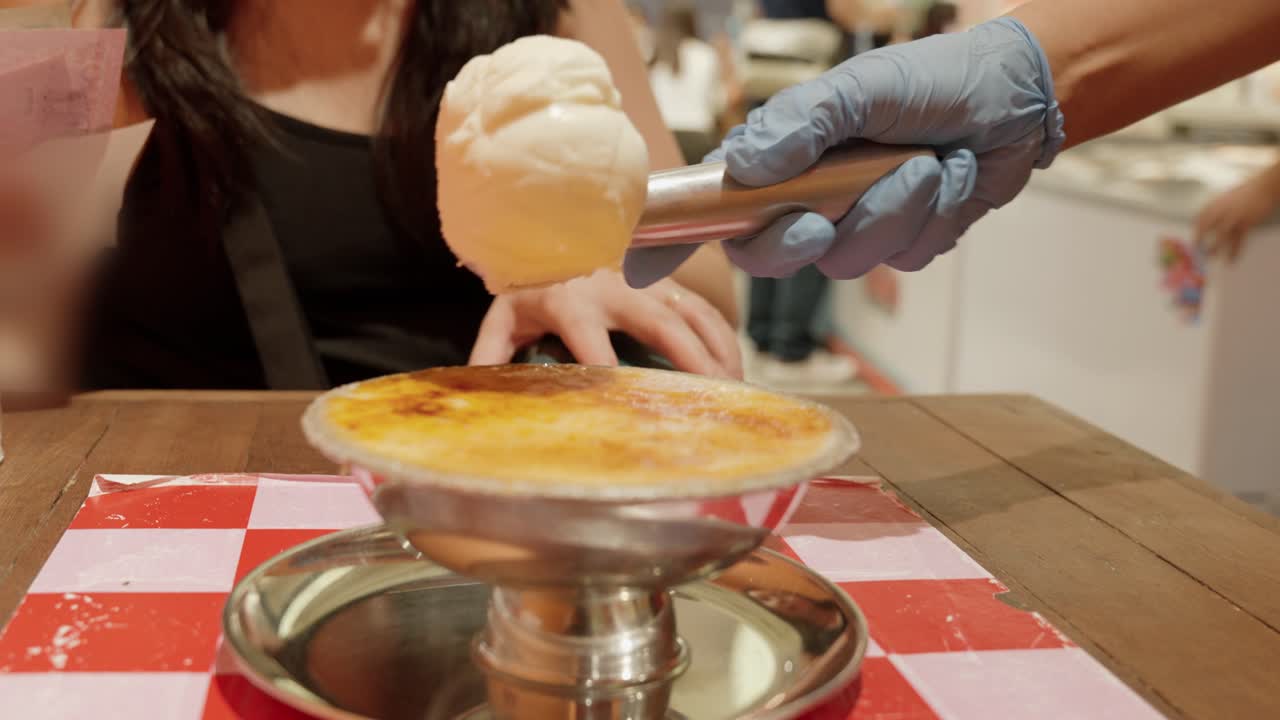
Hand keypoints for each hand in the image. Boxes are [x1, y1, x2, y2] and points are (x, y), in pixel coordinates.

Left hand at [470, 271, 742, 378]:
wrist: (550, 234)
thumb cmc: (529, 287)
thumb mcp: (505, 318)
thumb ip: (491, 354)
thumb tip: (478, 393)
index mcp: (568, 298)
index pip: (587, 334)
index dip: (603, 363)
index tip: (623, 399)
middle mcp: (612, 286)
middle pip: (657, 321)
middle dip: (687, 357)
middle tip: (710, 394)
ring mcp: (646, 281)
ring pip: (690, 312)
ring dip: (715, 349)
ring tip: (733, 388)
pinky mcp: (665, 283)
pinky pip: (703, 308)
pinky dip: (722, 337)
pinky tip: (734, 369)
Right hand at [625, 17, 1064, 285]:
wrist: (1012, 101)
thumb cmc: (928, 80)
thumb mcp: (860, 87)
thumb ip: (801, 124)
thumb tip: (744, 165)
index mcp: (778, 159)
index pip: (710, 205)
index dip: (669, 239)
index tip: (638, 267)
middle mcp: (806, 198)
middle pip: (767, 254)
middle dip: (797, 240)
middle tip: (820, 217)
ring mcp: (854, 225)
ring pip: (847, 259)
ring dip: (893, 211)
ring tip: (927, 165)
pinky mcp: (900, 242)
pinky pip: (902, 256)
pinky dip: (932, 217)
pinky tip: (950, 179)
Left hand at [1194, 177, 1279, 261]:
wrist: (1263, 187)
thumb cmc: (1245, 193)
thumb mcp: (1226, 199)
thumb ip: (1216, 209)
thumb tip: (1209, 223)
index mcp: (1215, 203)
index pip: (1199, 218)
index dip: (1195, 230)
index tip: (1193, 239)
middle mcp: (1221, 209)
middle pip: (1205, 227)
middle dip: (1199, 240)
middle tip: (1197, 251)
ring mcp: (1233, 216)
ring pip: (1220, 236)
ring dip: (1214, 248)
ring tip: (1210, 257)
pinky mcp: (1246, 222)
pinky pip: (1238, 240)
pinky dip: (1234, 251)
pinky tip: (1231, 260)